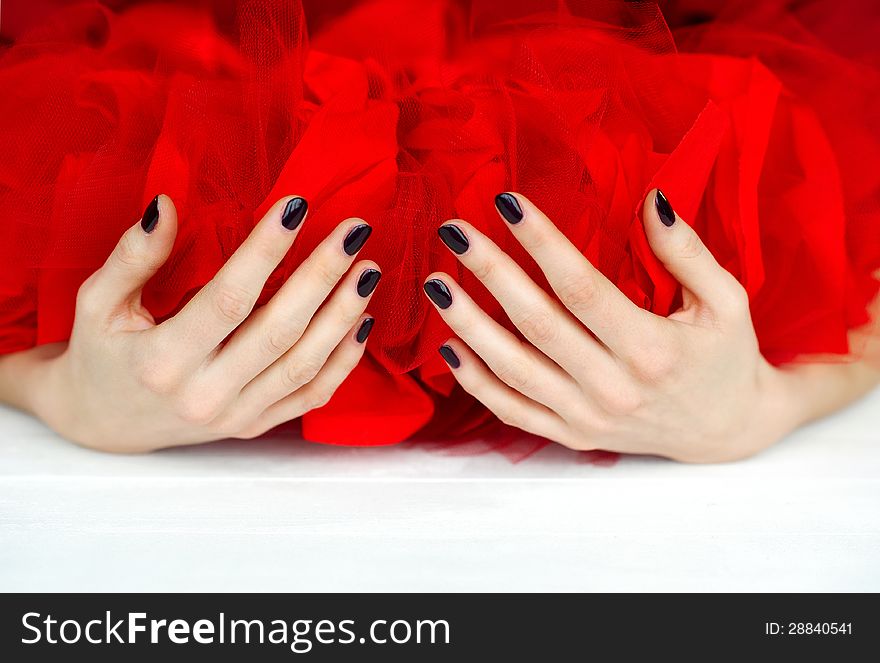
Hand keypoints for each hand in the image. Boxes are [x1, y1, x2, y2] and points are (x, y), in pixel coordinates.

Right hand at [13, 195, 379, 451]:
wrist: (101, 425)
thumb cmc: (100, 353)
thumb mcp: (97, 302)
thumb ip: (132, 256)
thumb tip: (167, 204)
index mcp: (161, 361)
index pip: (227, 298)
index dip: (265, 251)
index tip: (297, 206)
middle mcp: (203, 395)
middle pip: (279, 331)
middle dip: (322, 276)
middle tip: (354, 232)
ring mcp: (234, 416)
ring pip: (304, 365)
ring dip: (342, 316)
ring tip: (368, 270)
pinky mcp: (253, 426)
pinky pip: (310, 396)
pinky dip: (343, 361)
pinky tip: (362, 320)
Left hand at [425, 190, 804, 461]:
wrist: (728, 429)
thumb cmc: (726, 356)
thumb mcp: (726, 300)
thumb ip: (686, 252)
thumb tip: (650, 199)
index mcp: (652, 349)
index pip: (582, 287)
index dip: (540, 242)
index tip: (506, 203)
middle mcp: (614, 388)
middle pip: (537, 323)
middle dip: (491, 272)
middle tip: (454, 232)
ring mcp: (588, 418)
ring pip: (513, 370)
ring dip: (469, 325)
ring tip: (436, 284)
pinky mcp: (573, 435)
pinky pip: (513, 411)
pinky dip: (477, 382)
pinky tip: (449, 347)